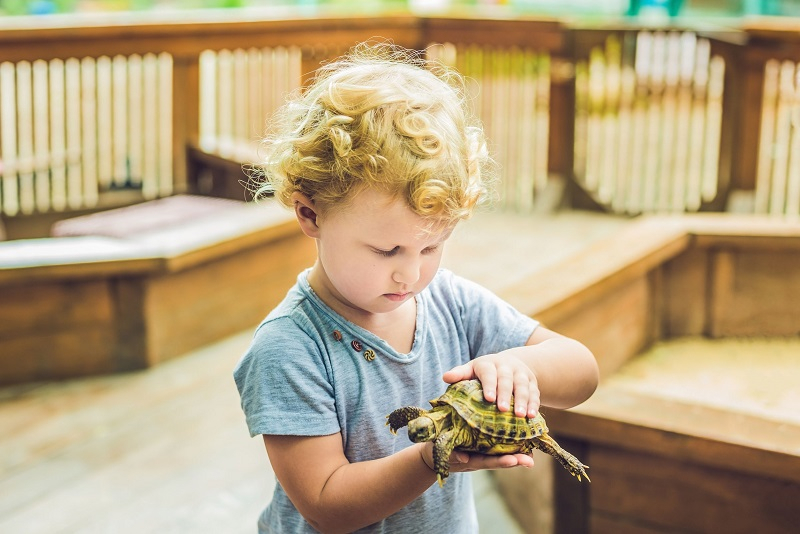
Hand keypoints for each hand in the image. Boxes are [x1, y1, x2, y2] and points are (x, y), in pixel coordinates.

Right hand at [420, 443, 534, 476]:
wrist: (431, 453)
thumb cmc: (434, 450)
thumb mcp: (440, 452)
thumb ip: (452, 455)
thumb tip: (463, 459)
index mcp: (469, 460)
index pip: (487, 461)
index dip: (500, 461)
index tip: (514, 461)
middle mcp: (478, 458)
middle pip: (498, 460)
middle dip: (514, 461)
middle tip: (530, 461)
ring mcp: (480, 452)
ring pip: (500, 453)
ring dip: (516, 454)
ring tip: (532, 455)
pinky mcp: (480, 444)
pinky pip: (496, 446)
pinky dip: (509, 444)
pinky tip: (522, 438)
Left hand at [442, 351, 539, 417]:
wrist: (510, 363)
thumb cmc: (485, 372)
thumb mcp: (472, 370)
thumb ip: (460, 374)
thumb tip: (445, 377)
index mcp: (488, 363)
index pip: (488, 372)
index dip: (489, 385)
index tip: (488, 399)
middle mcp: (506, 366)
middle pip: (506, 380)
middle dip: (505, 394)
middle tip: (503, 410)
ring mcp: (521, 373)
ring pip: (523, 386)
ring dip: (523, 401)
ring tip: (521, 416)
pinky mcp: (532, 382)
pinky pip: (535, 392)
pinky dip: (534, 404)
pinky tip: (532, 416)